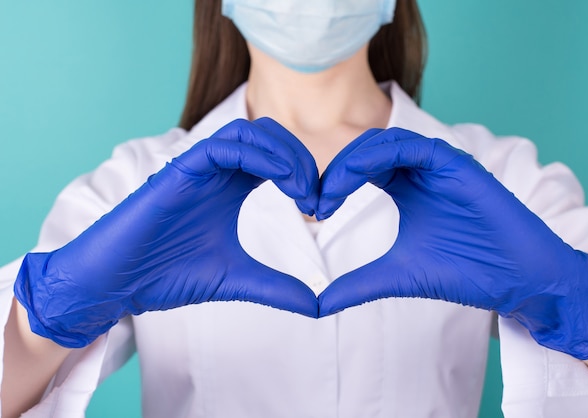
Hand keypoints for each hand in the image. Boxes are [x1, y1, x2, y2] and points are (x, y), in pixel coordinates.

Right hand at [15, 118, 319, 347]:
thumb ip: (275, 286)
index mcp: (232, 187)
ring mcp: (198, 167)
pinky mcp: (179, 170)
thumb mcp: (237, 279)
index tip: (323, 208)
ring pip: (249, 132)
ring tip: (304, 189)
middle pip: (270, 137)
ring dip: (284, 153)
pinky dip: (258, 154)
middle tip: (318, 196)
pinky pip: (223, 146)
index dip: (306, 175)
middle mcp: (218, 171)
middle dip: (302, 159)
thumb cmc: (167, 275)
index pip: (278, 159)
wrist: (118, 284)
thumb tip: (316, 304)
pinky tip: (282, 179)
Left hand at [317, 128, 587, 358]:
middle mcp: (418, 171)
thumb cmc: (465, 272)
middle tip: (315, 201)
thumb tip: (318, 303)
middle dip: (335, 171)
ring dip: (352, 162)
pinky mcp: (458, 164)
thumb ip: (358, 283)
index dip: (332, 184)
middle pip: (364, 152)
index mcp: (403, 187)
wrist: (516, 279)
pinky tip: (358, 177)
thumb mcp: (397, 275)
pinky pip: (415, 146)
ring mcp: (438, 165)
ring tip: (330, 193)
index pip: (357, 171)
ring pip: (384, 142)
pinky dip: (382, 154)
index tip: (313, 211)